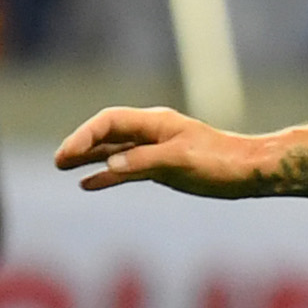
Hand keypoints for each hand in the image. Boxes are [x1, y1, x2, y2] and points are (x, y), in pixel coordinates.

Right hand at [54, 105, 261, 194]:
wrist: (250, 171)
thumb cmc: (221, 162)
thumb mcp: (182, 161)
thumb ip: (145, 161)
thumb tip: (109, 166)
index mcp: (155, 123)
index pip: (109, 122)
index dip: (85, 135)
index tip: (67, 153)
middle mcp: (151, 133)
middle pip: (106, 134)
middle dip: (80, 144)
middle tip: (57, 161)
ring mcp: (155, 150)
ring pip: (113, 151)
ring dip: (88, 159)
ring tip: (62, 167)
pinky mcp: (162, 167)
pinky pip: (126, 169)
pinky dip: (107, 176)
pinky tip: (88, 184)